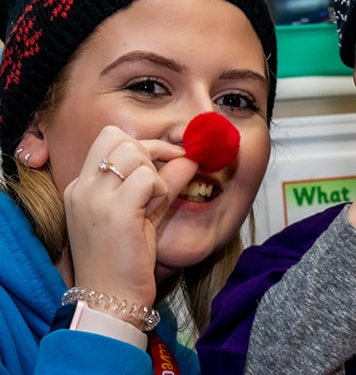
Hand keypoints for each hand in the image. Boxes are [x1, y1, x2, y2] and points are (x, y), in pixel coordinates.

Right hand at [63, 126, 192, 317]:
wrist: (109, 303)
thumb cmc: (125, 262)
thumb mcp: (143, 213)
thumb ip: (163, 181)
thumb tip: (189, 157)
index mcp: (81, 187)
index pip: (108, 139)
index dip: (142, 144)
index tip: (163, 159)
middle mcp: (82, 187)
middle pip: (118, 137)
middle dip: (150, 150)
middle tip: (163, 178)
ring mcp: (95, 198)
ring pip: (133, 153)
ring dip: (154, 172)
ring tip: (154, 202)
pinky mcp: (115, 211)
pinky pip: (148, 177)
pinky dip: (161, 189)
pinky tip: (155, 211)